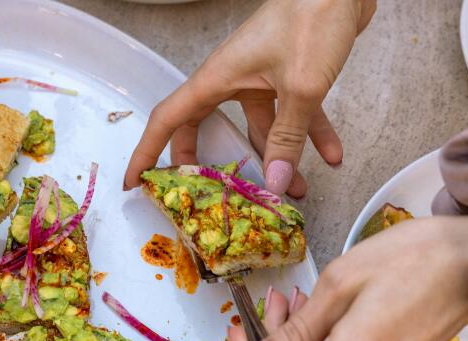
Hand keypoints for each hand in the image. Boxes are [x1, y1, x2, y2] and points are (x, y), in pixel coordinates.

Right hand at [124, 0, 375, 196]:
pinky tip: (331, 156)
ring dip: (278, 157)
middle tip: (213, 194)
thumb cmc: (311, 19)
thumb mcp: (299, 88)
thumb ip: (287, 139)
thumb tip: (274, 184)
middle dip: (211, 163)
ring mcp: (259, 78)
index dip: (147, 153)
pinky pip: (294, 114)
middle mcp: (231, 79)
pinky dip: (312, 135)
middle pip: (206, 128)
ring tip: (296, 190)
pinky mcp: (288, 75)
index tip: (135, 181)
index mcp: (216, 79)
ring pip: (260, 128)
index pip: (168, 120)